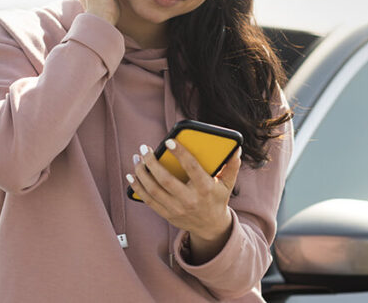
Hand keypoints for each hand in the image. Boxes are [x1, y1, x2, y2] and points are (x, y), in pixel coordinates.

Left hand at [127, 140, 241, 240]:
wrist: (211, 227)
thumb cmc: (217, 199)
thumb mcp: (227, 184)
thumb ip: (231, 166)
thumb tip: (236, 147)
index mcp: (205, 188)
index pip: (191, 168)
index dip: (180, 153)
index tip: (168, 141)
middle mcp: (190, 200)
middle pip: (165, 180)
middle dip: (152, 162)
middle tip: (144, 149)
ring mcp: (177, 209)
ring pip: (153, 190)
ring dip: (141, 173)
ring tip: (136, 159)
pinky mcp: (167, 214)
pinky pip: (148, 200)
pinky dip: (137, 188)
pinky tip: (131, 176)